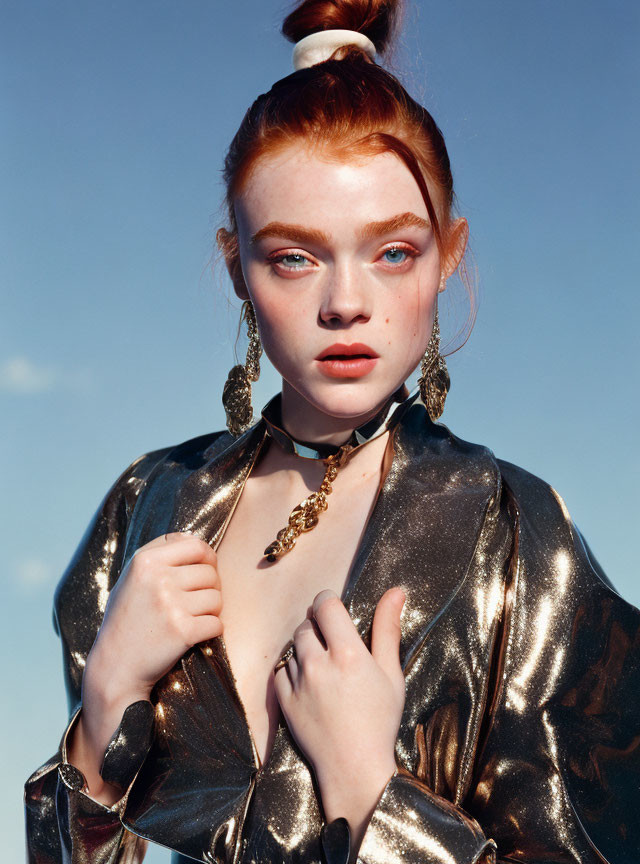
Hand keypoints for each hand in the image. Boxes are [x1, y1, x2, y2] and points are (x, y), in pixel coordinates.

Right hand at [86, 531, 222, 704]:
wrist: (114, 666)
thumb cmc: (126, 620)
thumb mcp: (132, 578)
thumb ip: (160, 555)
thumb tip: (197, 541)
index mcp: (145, 560)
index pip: (196, 545)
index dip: (208, 556)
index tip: (205, 569)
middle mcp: (158, 579)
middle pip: (210, 572)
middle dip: (209, 587)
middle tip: (194, 603)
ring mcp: (171, 605)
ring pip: (217, 598)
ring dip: (211, 611)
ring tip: (192, 619)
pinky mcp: (183, 631)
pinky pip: (217, 623)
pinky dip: (211, 631)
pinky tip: (195, 635)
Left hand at [273, 586, 405, 828]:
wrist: (354, 768)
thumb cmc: (380, 721)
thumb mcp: (390, 673)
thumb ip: (387, 629)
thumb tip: (396, 591)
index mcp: (347, 653)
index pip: (326, 605)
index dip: (328, 600)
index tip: (334, 608)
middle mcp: (318, 663)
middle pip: (307, 625)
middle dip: (317, 627)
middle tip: (333, 642)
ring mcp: (298, 683)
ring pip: (293, 648)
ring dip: (305, 649)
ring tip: (324, 666)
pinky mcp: (284, 701)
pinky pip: (280, 671)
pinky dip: (292, 671)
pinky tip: (309, 683)